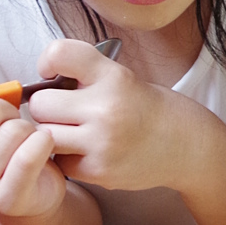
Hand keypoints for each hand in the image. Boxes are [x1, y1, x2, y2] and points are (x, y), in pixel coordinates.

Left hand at [27, 38, 192, 191]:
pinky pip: (59, 162)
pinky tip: (86, 152)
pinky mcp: (100, 170)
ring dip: (52, 134)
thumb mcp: (122, 78)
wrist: (186, 145)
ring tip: (72, 132)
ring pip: (44, 136)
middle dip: (47, 107)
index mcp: (114, 76)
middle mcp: (107, 108)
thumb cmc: (147, 109)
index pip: (59, 53)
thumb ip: (84, 76)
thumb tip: (38, 83)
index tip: (51, 72)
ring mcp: (103, 142)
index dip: (47, 61)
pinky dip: (67, 158)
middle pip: (40, 104)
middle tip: (64, 111)